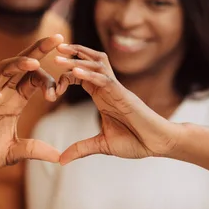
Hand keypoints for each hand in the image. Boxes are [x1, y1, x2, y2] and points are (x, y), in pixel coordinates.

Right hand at [0, 35, 63, 178]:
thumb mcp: (14, 151)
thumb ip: (34, 149)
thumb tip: (59, 157)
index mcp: (16, 99)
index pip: (36, 78)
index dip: (49, 81)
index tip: (56, 94)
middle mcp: (3, 91)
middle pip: (23, 63)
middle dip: (39, 49)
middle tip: (57, 38)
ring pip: (3, 69)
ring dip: (18, 64)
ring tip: (34, 62)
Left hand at [54, 44, 180, 164]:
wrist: (157, 144)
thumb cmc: (135, 142)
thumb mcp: (102, 145)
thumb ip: (82, 149)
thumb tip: (60, 161)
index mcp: (102, 95)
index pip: (81, 76)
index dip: (65, 75)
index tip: (51, 85)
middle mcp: (108, 88)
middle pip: (90, 61)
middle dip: (72, 53)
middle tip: (53, 47)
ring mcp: (116, 89)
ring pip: (96, 65)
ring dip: (78, 59)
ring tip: (59, 54)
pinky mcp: (124, 95)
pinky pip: (106, 79)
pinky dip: (90, 74)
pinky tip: (75, 71)